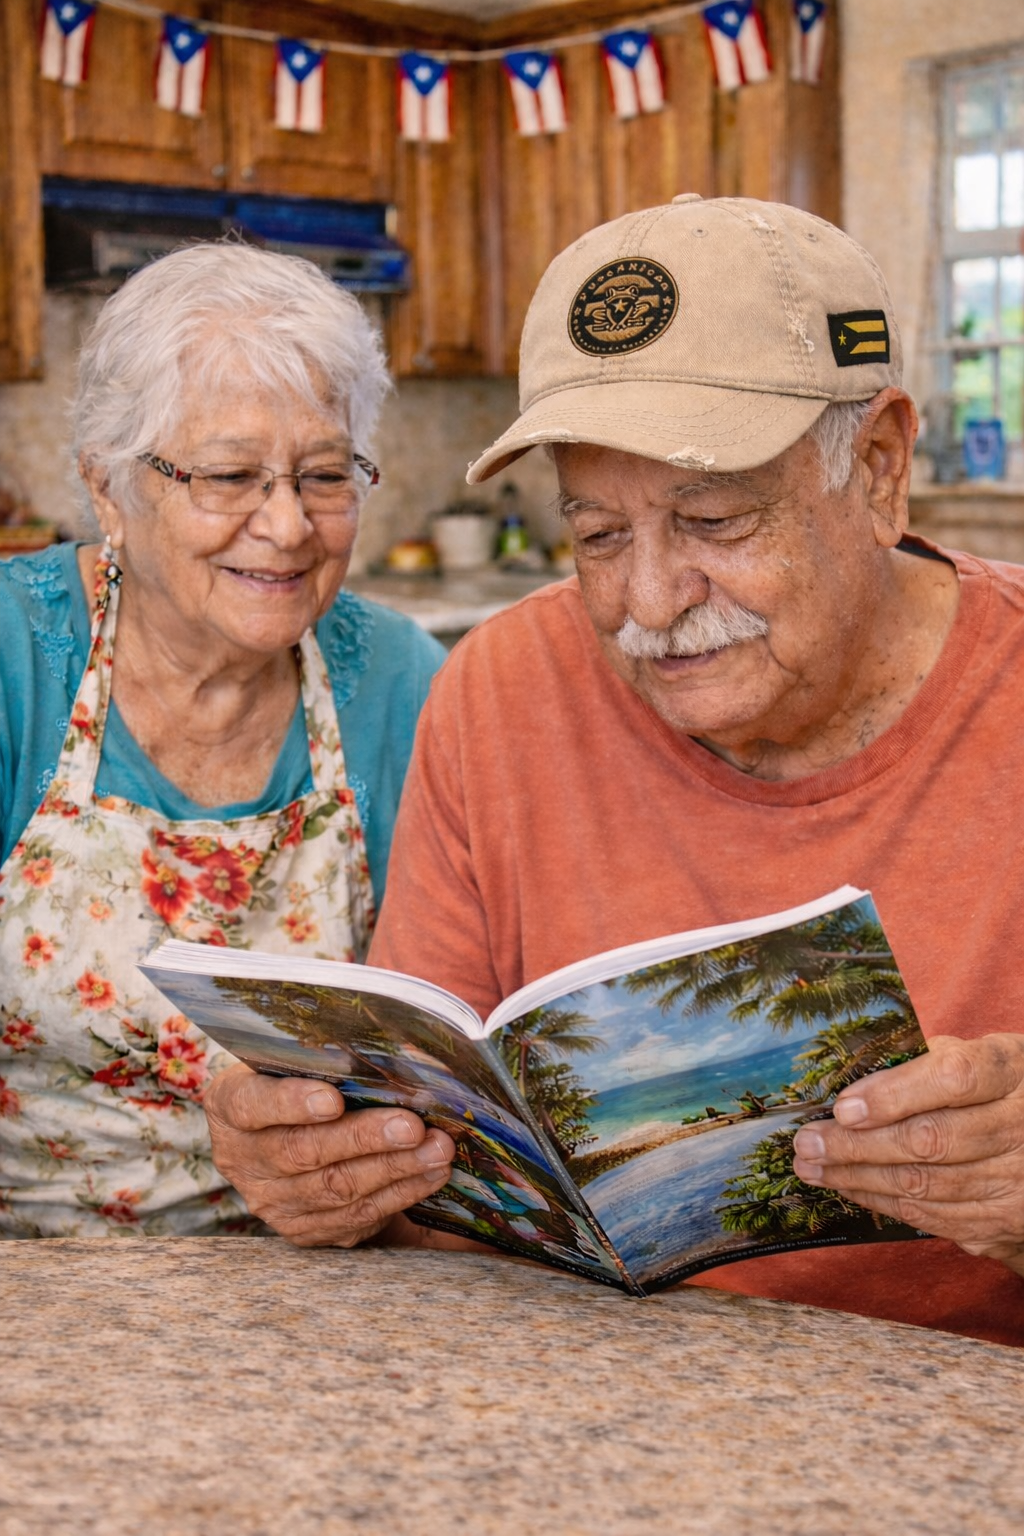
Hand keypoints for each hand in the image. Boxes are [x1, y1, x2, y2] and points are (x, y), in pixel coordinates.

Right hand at [204, 1063, 455, 1247]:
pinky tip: (429, 1175)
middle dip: (365, 1140)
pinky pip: (354, 1217)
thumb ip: (325, 1058)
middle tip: (412, 1126)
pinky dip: (399, 1194)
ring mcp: (272, 1201)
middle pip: (305, 1153)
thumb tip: (396, 1051)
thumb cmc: (295, 1081)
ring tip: (436, 1149)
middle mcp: (243, 1159)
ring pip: (336, 1189)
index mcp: (231, 1106)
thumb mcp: (292, 1061)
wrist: (275, 1133)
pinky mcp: (304, 1230)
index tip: (333, 1100)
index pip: (254, 1105)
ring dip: (395, 1169)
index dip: (291, 1103)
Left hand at [792, 1034, 1023, 1275]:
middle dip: (857, 1145)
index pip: (953, 1078)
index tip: (843, 1106)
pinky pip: (934, 1216)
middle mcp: (1021, 1126)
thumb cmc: (999, 1087)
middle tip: (807, 1143)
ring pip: (925, 1185)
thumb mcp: (980, 1055)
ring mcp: (1018, 1180)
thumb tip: (855, 1076)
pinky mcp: (1005, 1221)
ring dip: (859, 1178)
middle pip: (930, 1140)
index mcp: (1010, 1071)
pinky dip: (884, 1201)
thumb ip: (929, 1059)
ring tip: (813, 1167)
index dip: (894, 1094)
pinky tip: (850, 1187)